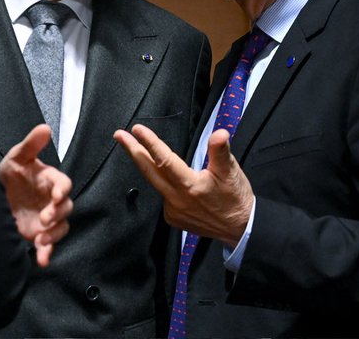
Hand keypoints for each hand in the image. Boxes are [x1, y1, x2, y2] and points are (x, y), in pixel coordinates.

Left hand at [0, 124, 72, 266]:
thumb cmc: (10, 175)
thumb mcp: (16, 158)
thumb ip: (31, 145)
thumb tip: (45, 128)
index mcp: (50, 180)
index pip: (63, 184)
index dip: (62, 190)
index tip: (56, 195)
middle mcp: (52, 200)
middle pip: (66, 207)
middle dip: (58, 213)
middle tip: (45, 218)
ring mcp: (47, 219)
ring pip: (61, 227)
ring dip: (54, 234)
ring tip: (40, 239)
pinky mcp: (39, 234)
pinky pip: (48, 245)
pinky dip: (47, 253)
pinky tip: (41, 260)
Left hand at [113, 124, 252, 244]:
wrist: (239, 228)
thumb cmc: (235, 197)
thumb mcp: (231, 171)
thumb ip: (220, 151)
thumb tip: (219, 133)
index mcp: (190, 185)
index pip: (164, 160)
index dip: (150, 143)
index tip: (137, 130)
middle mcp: (178, 199)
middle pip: (149, 171)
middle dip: (133, 151)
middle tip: (119, 135)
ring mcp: (173, 210)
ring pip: (155, 183)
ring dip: (145, 165)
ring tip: (136, 149)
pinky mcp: (174, 218)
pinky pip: (163, 196)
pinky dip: (162, 184)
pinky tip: (167, 177)